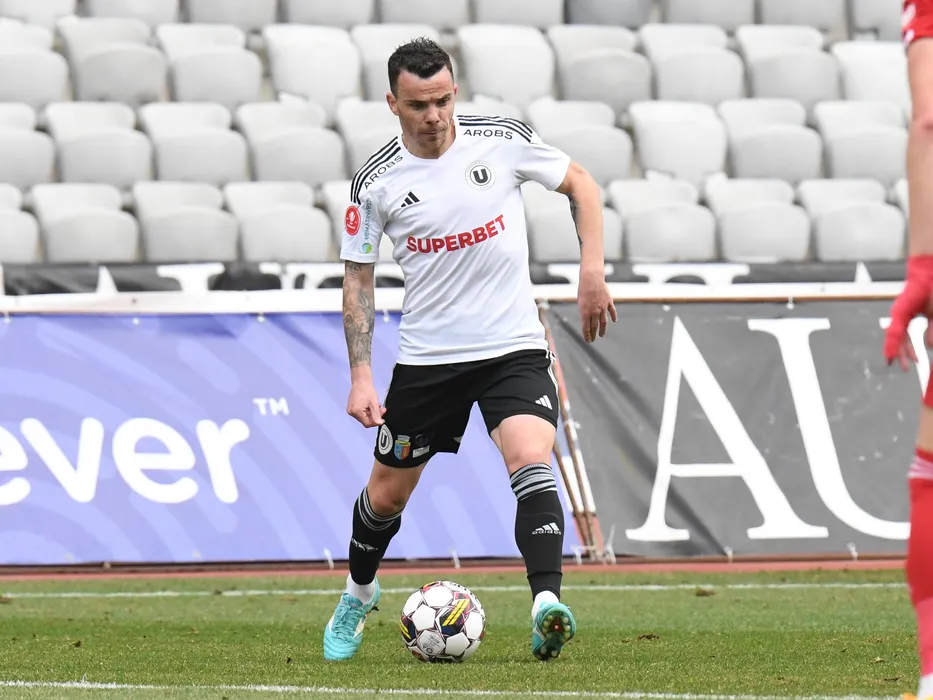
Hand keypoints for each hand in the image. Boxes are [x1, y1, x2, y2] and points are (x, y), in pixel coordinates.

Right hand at [347, 380, 385, 427]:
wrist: (361, 381)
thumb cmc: (367, 390)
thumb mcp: (374, 403)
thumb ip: (376, 414)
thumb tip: (379, 423)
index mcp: (356, 412)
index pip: (367, 423)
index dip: (375, 422)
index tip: (382, 419)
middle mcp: (351, 412)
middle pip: (365, 420)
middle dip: (375, 416)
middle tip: (382, 409)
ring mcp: (351, 410)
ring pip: (364, 416)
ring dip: (372, 413)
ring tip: (378, 406)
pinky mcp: (352, 407)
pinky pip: (361, 412)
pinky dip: (368, 410)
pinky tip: (372, 405)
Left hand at [577, 264, 616, 342]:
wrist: (591, 279)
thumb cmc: (583, 289)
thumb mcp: (580, 301)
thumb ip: (584, 311)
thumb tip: (587, 319)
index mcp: (585, 312)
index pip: (586, 328)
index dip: (587, 335)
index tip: (588, 340)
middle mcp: (594, 312)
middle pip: (594, 327)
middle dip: (593, 334)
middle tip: (593, 340)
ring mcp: (603, 307)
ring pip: (604, 322)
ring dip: (603, 330)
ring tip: (602, 335)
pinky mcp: (609, 302)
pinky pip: (612, 312)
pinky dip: (613, 317)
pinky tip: (614, 321)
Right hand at [884, 256, 932, 370]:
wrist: (928, 268)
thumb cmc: (930, 283)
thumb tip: (929, 346)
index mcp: (901, 310)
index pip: (894, 332)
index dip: (892, 348)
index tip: (890, 362)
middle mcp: (900, 312)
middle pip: (896, 336)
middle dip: (901, 353)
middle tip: (906, 368)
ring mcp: (904, 312)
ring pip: (902, 335)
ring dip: (909, 349)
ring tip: (916, 362)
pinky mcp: (911, 312)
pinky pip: (907, 329)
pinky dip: (912, 341)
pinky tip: (922, 348)